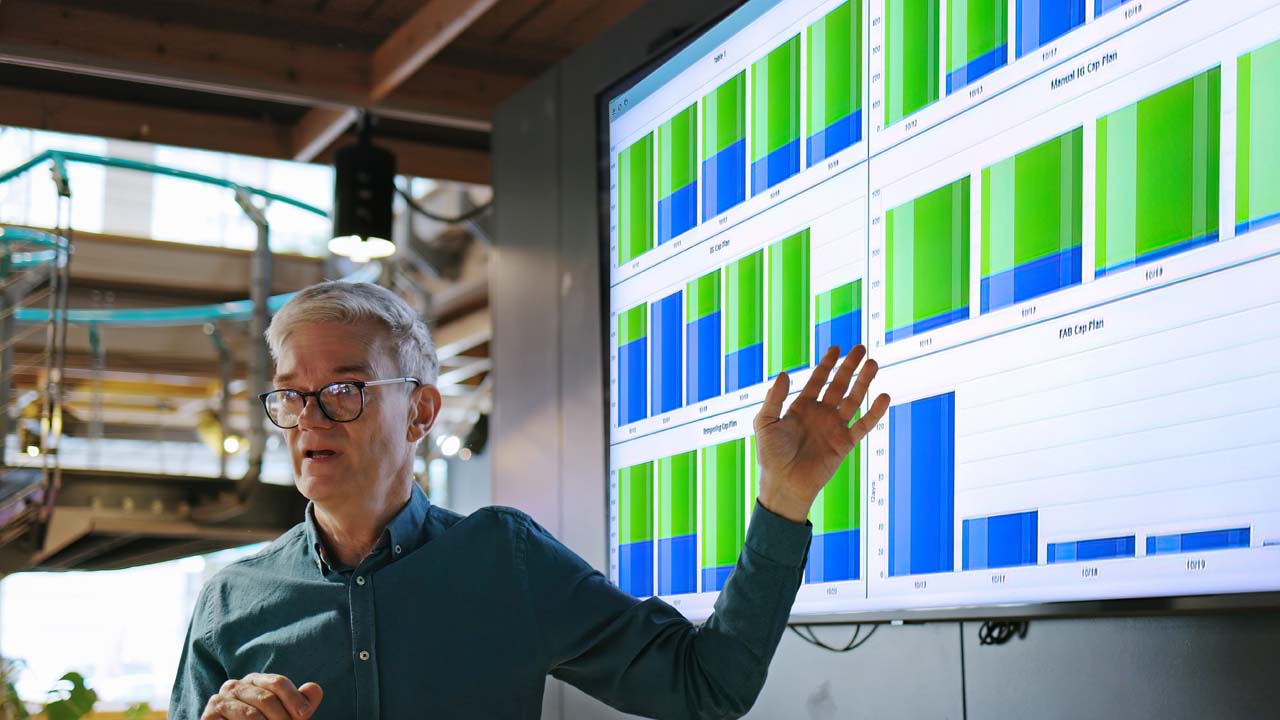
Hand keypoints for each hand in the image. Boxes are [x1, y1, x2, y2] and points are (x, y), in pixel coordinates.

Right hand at [201, 673, 322, 719]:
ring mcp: (220, 699)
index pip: (278, 683)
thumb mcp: (285, 717)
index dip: (294, 699)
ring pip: (251, 714)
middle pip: (266, 698)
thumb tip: (314, 688)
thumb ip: (301, 705)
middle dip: (282, 718)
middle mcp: (236, 685)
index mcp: (256, 681)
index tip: (304, 715)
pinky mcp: (208, 716)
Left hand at [754, 345, 889, 522]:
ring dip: (863, 383)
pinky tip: (883, 396)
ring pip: (853, 400)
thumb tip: (785, 373)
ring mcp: (834, 428)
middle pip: (839, 385)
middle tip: (861, 349)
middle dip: (850, 367)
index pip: (818, 380)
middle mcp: (820, 415)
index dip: (827, 364)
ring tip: (873, 364)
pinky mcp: (844, 443)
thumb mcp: (765, 422)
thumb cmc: (770, 455)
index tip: (837, 348)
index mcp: (802, 408)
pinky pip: (863, 425)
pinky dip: (874, 412)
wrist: (783, 484)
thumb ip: (774, 398)